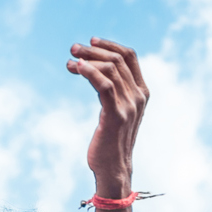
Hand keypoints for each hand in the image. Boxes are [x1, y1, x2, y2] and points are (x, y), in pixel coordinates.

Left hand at [66, 38, 148, 184]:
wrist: (113, 169)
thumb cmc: (110, 141)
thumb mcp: (115, 112)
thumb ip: (113, 92)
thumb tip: (94, 70)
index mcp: (141, 92)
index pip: (130, 57)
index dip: (110, 45)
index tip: (90, 42)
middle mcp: (138, 96)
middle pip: (117, 60)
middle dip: (93, 50)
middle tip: (73, 49)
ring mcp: (129, 105)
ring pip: (110, 69)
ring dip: (87, 60)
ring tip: (69, 61)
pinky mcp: (116, 115)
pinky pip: (104, 85)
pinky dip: (90, 72)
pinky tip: (77, 68)